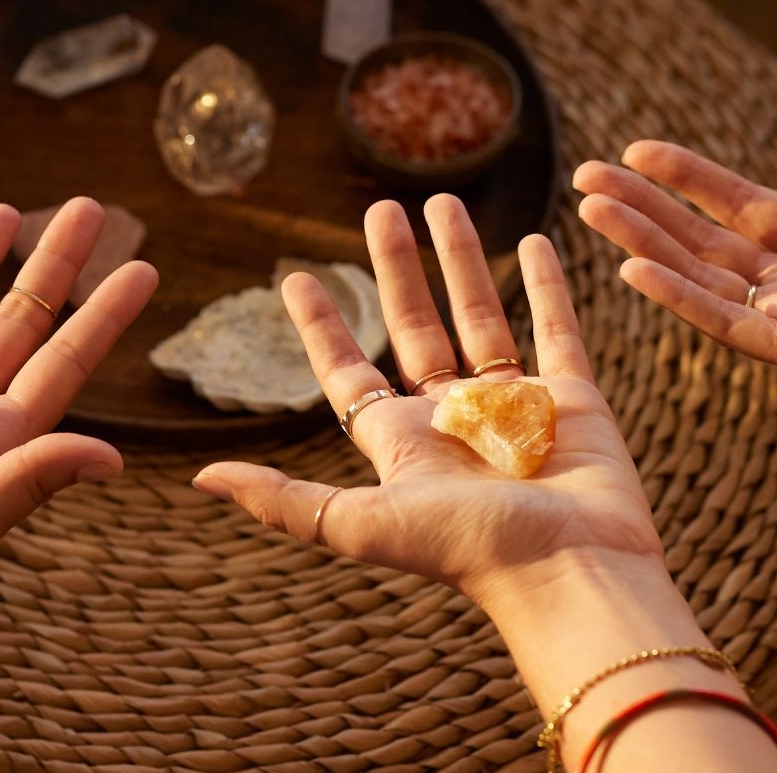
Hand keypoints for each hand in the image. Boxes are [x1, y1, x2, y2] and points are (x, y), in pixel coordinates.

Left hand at [194, 197, 663, 612]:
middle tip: (379, 207)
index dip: (323, 328)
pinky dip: (546, 285)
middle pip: (414, 325)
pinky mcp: (575, 400)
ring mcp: (516, 405)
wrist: (573, 576)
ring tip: (441, 200)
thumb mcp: (361, 524)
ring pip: (480, 314)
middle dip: (395, 267)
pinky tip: (534, 240)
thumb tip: (201, 478)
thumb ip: (284, 500)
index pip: (350, 372)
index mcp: (404, 442)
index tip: (296, 278)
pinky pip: (557, 328)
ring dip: (462, 257)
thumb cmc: (468, 551)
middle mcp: (455, 418)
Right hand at [575, 83, 776, 450]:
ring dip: (640, 240)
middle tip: (584, 177)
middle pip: (699, 237)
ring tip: (587, 207)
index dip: (686, 177)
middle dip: (641, 206)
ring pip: (696, 274)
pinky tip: (630, 269)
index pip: (737, 203)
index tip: (637, 150)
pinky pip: (724, 322)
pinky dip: (676, 297)